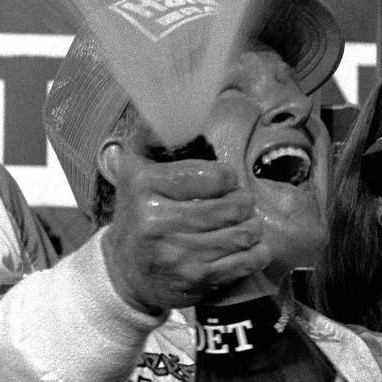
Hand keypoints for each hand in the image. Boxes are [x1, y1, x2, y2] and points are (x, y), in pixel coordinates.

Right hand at [101, 149, 269, 315]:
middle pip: (230, 207)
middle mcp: (156, 221)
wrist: (124, 273)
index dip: (228, 178)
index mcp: (146, 187)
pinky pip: (241, 264)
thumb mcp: (134, 171)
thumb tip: (168, 102)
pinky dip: (257, 255)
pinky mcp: (193, 279)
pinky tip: (255, 248)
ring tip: (249, 225)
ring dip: (253, 228)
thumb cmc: (138, 215)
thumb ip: (149, 135)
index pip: (212, 176)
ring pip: (240, 235)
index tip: (226, 181)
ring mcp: (176, 254)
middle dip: (244, 204)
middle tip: (243, 204)